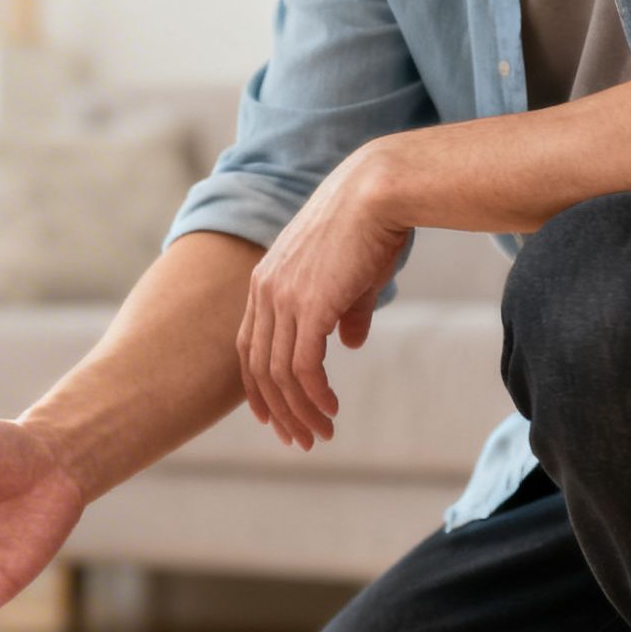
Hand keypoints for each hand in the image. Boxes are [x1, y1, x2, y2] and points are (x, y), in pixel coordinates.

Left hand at [238, 142, 412, 448]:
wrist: (381, 190)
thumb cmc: (373, 228)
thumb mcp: (351, 275)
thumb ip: (344, 311)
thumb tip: (349, 343)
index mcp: (266, 282)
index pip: (249, 347)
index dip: (258, 386)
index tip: (273, 418)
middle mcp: (265, 292)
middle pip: (258, 368)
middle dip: (278, 410)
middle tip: (299, 441)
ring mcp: (283, 298)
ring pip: (279, 373)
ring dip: (299, 411)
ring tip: (320, 435)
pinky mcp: (308, 305)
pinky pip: (302, 366)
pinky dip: (313, 395)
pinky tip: (331, 410)